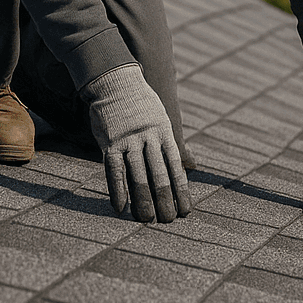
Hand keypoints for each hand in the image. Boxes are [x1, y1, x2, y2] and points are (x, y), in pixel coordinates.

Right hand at [81, 63, 190, 222]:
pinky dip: (117, 189)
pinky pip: (114, 170)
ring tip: (147, 219)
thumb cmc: (142, 105)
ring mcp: (129, 140)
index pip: (175, 166)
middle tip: (169, 220)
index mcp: (165, 133)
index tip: (186, 208)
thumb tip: (192, 165)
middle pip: (159, 173)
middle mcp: (149, 138)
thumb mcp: (163, 120)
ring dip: (143, 199)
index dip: (181, 189)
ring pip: (138, 174)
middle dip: (165, 199)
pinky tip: (120, 207)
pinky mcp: (110, 143)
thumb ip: (173, 144)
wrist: (116, 81)